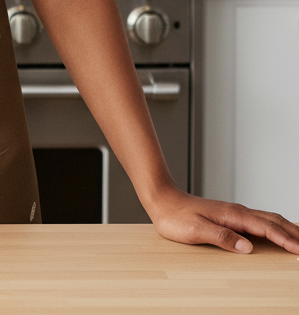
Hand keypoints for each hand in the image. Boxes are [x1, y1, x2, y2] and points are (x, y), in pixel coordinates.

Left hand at [147, 184, 298, 254]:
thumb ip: (222, 237)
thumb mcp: (196, 230)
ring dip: (287, 229)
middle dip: (294, 233)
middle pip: (273, 221)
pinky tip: (277, 232)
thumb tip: (247, 247)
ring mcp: (235, 212)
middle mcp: (237, 211)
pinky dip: (275, 226)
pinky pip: (260, 221)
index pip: (266, 228)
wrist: (161, 200)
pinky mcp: (230, 216)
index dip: (285, 240)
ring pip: (268, 219)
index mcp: (232, 215)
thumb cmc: (175, 216)